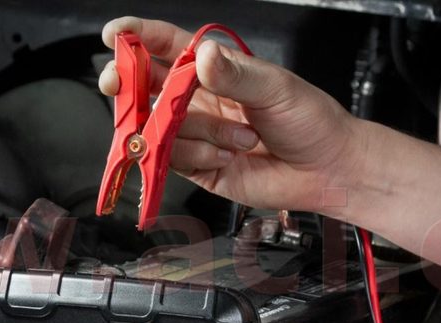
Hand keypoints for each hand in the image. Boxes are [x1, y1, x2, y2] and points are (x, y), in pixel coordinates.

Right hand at [99, 17, 367, 211]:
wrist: (327, 170)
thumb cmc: (310, 120)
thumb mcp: (276, 88)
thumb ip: (235, 73)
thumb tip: (203, 55)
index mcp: (215, 68)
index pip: (167, 45)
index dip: (137, 37)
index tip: (114, 33)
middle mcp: (199, 98)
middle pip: (146, 86)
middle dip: (128, 84)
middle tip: (117, 83)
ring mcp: (195, 133)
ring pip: (161, 127)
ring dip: (197, 132)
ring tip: (241, 137)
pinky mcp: (197, 165)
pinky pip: (173, 159)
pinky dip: (197, 155)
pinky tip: (226, 155)